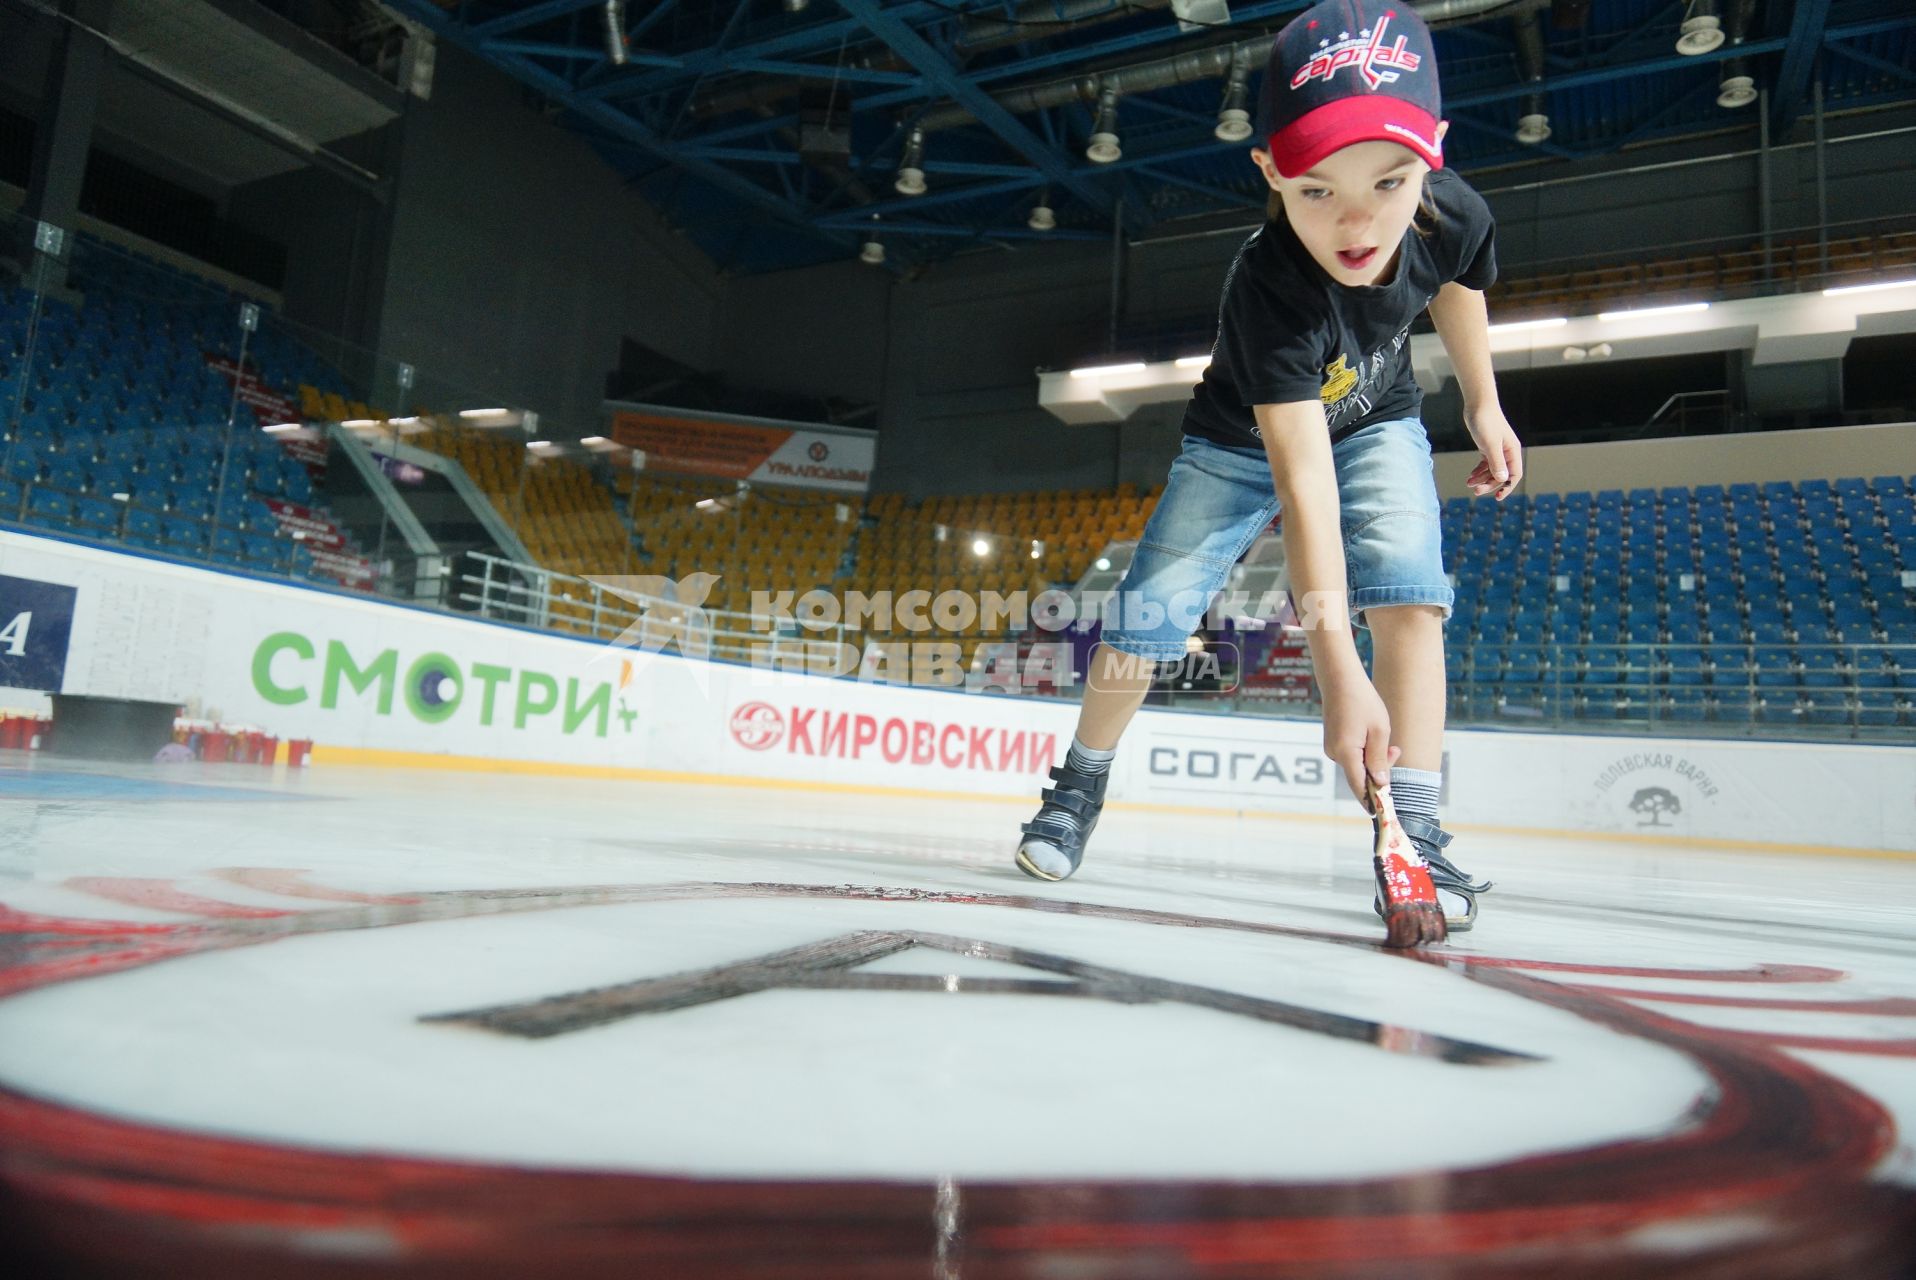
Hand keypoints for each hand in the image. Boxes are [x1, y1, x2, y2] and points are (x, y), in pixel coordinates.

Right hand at [1322, 670, 1400, 810]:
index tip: (1381, 813)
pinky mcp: (1332, 741)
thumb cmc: (1362, 702)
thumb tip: (1381, 783)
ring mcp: (1331, 747)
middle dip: (1380, 770)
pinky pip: (1351, 754)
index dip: (1371, 800)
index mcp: (1346, 753)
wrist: (1340, 679)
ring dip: (1373, 758)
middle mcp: (1335, 753)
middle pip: (1360, 775)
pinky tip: (1372, 735)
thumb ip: (1380, 759)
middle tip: (1396, 750)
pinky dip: (1364, 751)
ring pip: (1357, 764)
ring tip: (1385, 737)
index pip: (1359, 786)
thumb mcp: (1379, 731)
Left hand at [1464, 405, 1523, 501]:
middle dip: (1489, 484)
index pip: (1514, 475)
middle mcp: (1507, 452)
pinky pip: (1485, 464)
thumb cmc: (1485, 421)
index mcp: (1512, 451)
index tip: (1497, 497)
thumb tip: (1502, 479)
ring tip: (1469, 484)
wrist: (1478, 404)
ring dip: (1482, 479)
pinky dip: (1478, 471)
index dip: (1507, 487)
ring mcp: (1497, 449)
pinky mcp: (1487, 446)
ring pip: (1492, 470)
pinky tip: (1470, 476)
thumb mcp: (1490, 444)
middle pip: (1501, 475)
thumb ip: (1496, 462)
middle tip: (1475, 491)